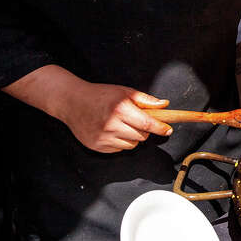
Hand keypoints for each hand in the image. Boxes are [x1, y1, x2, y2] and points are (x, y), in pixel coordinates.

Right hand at [54, 83, 173, 152]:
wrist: (72, 102)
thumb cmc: (100, 95)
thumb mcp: (124, 91)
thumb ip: (146, 100)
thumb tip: (164, 105)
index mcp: (120, 109)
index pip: (147, 124)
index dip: (160, 128)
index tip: (168, 130)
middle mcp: (111, 125)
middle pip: (141, 136)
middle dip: (144, 130)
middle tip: (137, 121)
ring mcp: (103, 137)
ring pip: (132, 145)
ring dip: (133, 137)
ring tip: (123, 125)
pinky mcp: (97, 146)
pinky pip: (119, 149)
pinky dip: (121, 142)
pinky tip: (113, 131)